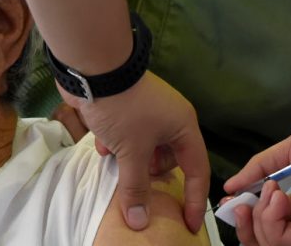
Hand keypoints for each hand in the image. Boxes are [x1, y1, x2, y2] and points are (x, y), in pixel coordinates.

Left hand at [60, 71, 209, 232]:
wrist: (93, 67)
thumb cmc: (122, 109)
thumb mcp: (131, 152)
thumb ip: (135, 187)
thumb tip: (139, 222)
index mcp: (183, 126)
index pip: (196, 169)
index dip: (193, 199)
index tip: (188, 224)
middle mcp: (171, 118)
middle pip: (168, 159)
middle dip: (149, 171)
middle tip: (134, 176)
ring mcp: (148, 110)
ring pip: (144, 147)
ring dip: (128, 156)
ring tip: (113, 155)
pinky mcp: (127, 106)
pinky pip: (127, 134)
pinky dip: (115, 143)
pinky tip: (101, 143)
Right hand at [225, 107, 290, 245]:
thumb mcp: (284, 154)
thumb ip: (257, 171)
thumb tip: (230, 186)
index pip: (272, 220)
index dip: (249, 212)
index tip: (232, 199)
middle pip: (266, 238)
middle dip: (245, 222)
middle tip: (237, 203)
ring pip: (268, 242)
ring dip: (259, 214)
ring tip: (272, 188)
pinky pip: (278, 238)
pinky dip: (268, 216)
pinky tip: (278, 194)